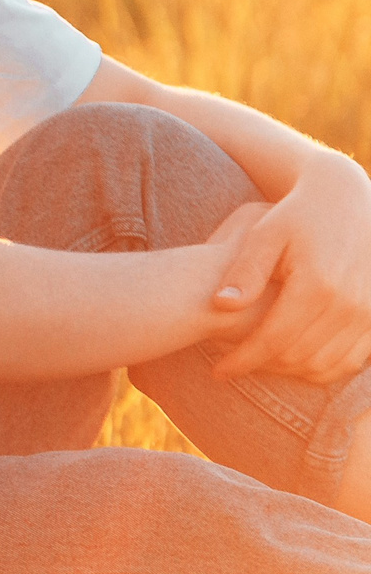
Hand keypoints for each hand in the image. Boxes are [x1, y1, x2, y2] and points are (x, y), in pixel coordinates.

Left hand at [211, 152, 370, 383]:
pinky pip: (351, 361)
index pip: (273, 340)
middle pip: (298, 357)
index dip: (242, 360)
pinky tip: (292, 361)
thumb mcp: (264, 234)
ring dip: (289, 372)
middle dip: (262, 367)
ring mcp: (369, 314)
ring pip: (325, 365)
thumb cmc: (296, 215)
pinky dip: (321, 369)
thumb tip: (220, 305)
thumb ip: (244, 271)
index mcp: (316, 285)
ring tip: (258, 363)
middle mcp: (348, 305)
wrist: (346, 200)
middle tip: (233, 364)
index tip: (218, 372)